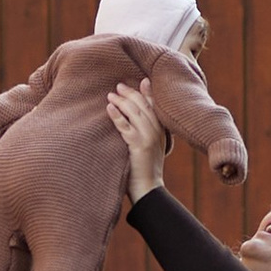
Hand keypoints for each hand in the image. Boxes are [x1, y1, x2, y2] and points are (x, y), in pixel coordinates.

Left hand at [105, 77, 167, 200]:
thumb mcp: (148, 148)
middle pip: (144, 106)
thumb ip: (145, 133)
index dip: (148, 93)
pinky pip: (126, 127)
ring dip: (122, 101)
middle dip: (132, 93)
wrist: (149, 190)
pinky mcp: (138, 145)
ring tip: (111, 94)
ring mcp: (148, 138)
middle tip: (119, 85)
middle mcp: (156, 132)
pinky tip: (109, 108)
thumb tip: (134, 123)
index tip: (142, 81)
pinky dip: (117, 116)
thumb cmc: (144, 171)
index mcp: (161, 131)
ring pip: (136, 113)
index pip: (155, 107)